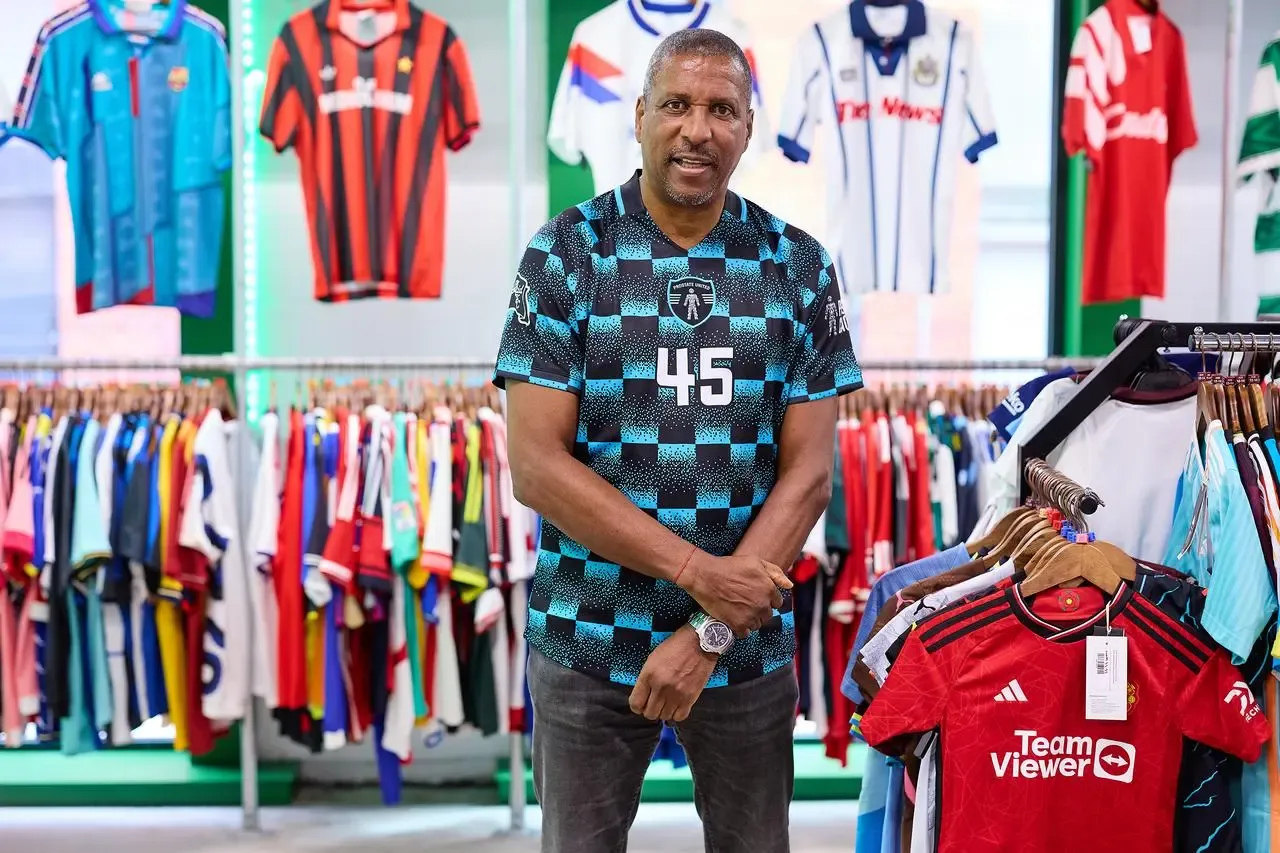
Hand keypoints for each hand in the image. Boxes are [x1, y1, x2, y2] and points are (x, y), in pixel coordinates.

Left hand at [628, 625, 717, 721]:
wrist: (699, 643)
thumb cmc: (675, 647)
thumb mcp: (653, 658)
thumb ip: (646, 679)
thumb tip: (644, 696)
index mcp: (649, 675)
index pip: (636, 703)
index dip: (637, 706)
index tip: (641, 704)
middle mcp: (661, 687)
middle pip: (649, 713)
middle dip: (650, 710)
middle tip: (655, 703)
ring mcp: (676, 694)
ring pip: (664, 717)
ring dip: (664, 712)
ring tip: (667, 703)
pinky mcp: (690, 697)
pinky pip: (679, 717)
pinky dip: (677, 714)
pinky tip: (677, 705)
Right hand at [677, 551, 792, 637]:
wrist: (706, 576)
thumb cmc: (729, 566)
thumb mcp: (755, 562)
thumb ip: (775, 573)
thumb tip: (790, 585)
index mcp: (769, 589)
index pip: (777, 602)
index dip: (766, 599)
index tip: (755, 596)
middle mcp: (762, 604)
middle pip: (767, 614)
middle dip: (759, 610)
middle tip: (745, 602)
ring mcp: (751, 616)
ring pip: (757, 624)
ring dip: (750, 619)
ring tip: (738, 609)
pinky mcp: (738, 625)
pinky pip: (745, 633)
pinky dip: (740, 628)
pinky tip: (733, 618)